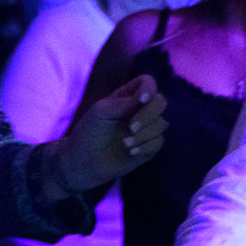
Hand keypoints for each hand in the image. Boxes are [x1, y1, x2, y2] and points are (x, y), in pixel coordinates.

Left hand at [49, 75, 166, 194]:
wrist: (83, 161)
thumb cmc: (89, 132)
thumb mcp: (101, 111)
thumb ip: (125, 102)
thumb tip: (148, 96)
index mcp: (128, 97)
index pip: (147, 83)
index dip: (149, 88)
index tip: (142, 100)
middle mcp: (141, 111)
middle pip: (160, 102)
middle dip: (148, 114)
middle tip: (131, 127)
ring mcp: (147, 129)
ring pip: (161, 124)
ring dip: (144, 134)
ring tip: (125, 143)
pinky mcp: (150, 147)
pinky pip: (158, 142)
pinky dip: (145, 146)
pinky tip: (130, 152)